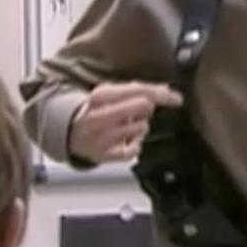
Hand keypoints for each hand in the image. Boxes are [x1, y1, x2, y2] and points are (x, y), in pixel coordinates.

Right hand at [68, 82, 182, 162]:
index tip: (177, 98)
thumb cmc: (97, 109)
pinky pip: (135, 149)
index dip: (161, 94)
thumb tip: (167, 91)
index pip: (138, 91)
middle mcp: (99, 116)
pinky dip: (135, 144)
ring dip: (140, 126)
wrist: (70, 132)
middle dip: (146, 108)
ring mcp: (101, 138)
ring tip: (128, 125)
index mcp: (100, 96)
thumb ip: (137, 90)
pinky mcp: (104, 156)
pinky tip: (127, 140)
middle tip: (140, 110)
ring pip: (142, 128)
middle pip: (142, 107)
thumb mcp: (110, 93)